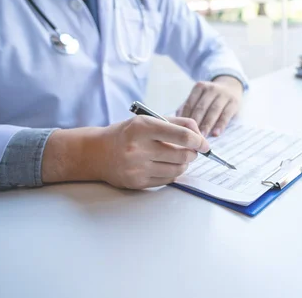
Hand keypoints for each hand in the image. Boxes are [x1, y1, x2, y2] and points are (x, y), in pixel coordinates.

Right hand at [42, 117, 209, 189]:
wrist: (97, 152)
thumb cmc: (127, 133)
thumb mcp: (148, 120)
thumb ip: (176, 123)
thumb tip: (200, 134)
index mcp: (142, 127)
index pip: (182, 136)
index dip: (199, 140)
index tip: (204, 144)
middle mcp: (138, 148)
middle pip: (183, 155)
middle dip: (193, 153)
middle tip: (192, 150)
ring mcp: (137, 167)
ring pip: (178, 169)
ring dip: (184, 164)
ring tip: (179, 157)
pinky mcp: (137, 182)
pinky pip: (167, 180)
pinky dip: (173, 173)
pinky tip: (166, 165)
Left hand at [179, 76, 242, 136]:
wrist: (231, 87)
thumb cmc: (210, 97)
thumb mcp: (199, 97)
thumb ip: (188, 107)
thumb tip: (177, 122)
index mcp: (200, 87)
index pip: (190, 103)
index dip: (185, 117)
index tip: (181, 130)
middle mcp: (211, 89)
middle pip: (201, 107)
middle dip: (195, 123)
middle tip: (191, 137)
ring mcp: (223, 95)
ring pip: (213, 111)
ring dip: (207, 125)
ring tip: (202, 137)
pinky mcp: (234, 102)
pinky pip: (226, 115)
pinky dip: (220, 125)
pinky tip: (216, 133)